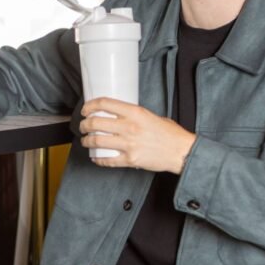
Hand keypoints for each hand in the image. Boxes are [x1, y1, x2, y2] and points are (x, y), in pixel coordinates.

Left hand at [79, 98, 194, 173]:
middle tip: (83, 126)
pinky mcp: (130, 159)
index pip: (105, 104)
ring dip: (87, 141)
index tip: (86, 109)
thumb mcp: (151, 116)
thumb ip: (134, 115)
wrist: (181, 151)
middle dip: (84, 125)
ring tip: (85, 141)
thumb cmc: (169, 133)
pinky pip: (107, 160)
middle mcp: (129, 127)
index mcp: (135, 112)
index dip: (90, 106)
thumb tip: (117, 115)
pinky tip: (96, 157)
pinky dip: (98, 159)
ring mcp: (128, 144)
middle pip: (96, 123)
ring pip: (97, 141)